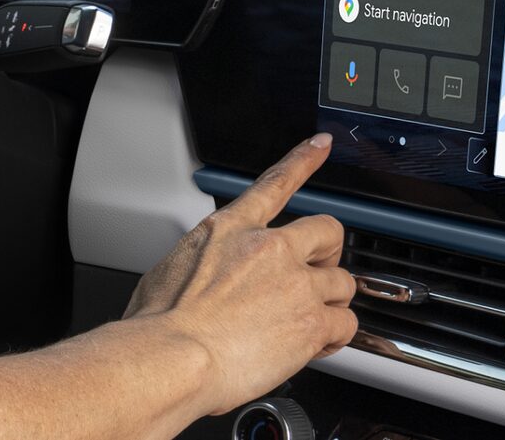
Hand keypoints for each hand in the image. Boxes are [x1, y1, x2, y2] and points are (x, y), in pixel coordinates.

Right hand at [123, 133, 357, 415]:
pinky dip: (336, 337)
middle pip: (329, 232)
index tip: (321, 145)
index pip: (276, 183)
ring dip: (330, 303)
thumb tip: (207, 280)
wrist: (169, 359)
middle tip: (315, 279)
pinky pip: (346, 323)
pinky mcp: (312, 320)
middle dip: (328, 255)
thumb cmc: (158, 326)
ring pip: (343, 283)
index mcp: (231, 230)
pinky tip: (316, 345)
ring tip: (304, 324)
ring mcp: (296, 283)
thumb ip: (206, 263)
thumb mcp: (171, 270)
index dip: (303, 160)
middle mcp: (270, 249)